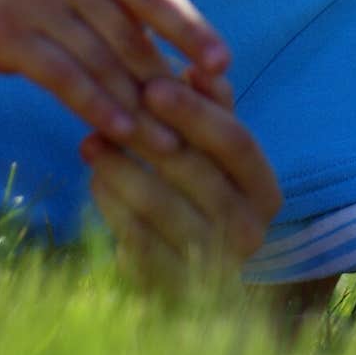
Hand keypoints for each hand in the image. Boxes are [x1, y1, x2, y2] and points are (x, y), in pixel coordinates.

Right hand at [0, 0, 228, 151]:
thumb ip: (111, 6)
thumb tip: (170, 50)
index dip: (192, 29)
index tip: (223, 64)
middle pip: (133, 34)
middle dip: (171, 81)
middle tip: (205, 122)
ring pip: (104, 60)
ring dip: (141, 106)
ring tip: (171, 144)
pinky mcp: (9, 33)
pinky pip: (65, 76)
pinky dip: (98, 107)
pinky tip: (121, 133)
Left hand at [80, 70, 282, 290]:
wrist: (188, 273)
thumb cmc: (200, 189)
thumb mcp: (213, 147)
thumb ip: (212, 105)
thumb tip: (197, 66)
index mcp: (265, 191)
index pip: (236, 142)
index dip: (196, 112)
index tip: (152, 85)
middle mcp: (249, 231)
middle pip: (195, 172)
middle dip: (146, 136)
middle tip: (107, 109)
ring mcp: (212, 266)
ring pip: (159, 205)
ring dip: (120, 168)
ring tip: (90, 140)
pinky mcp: (172, 288)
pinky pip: (135, 238)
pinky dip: (111, 203)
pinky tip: (94, 178)